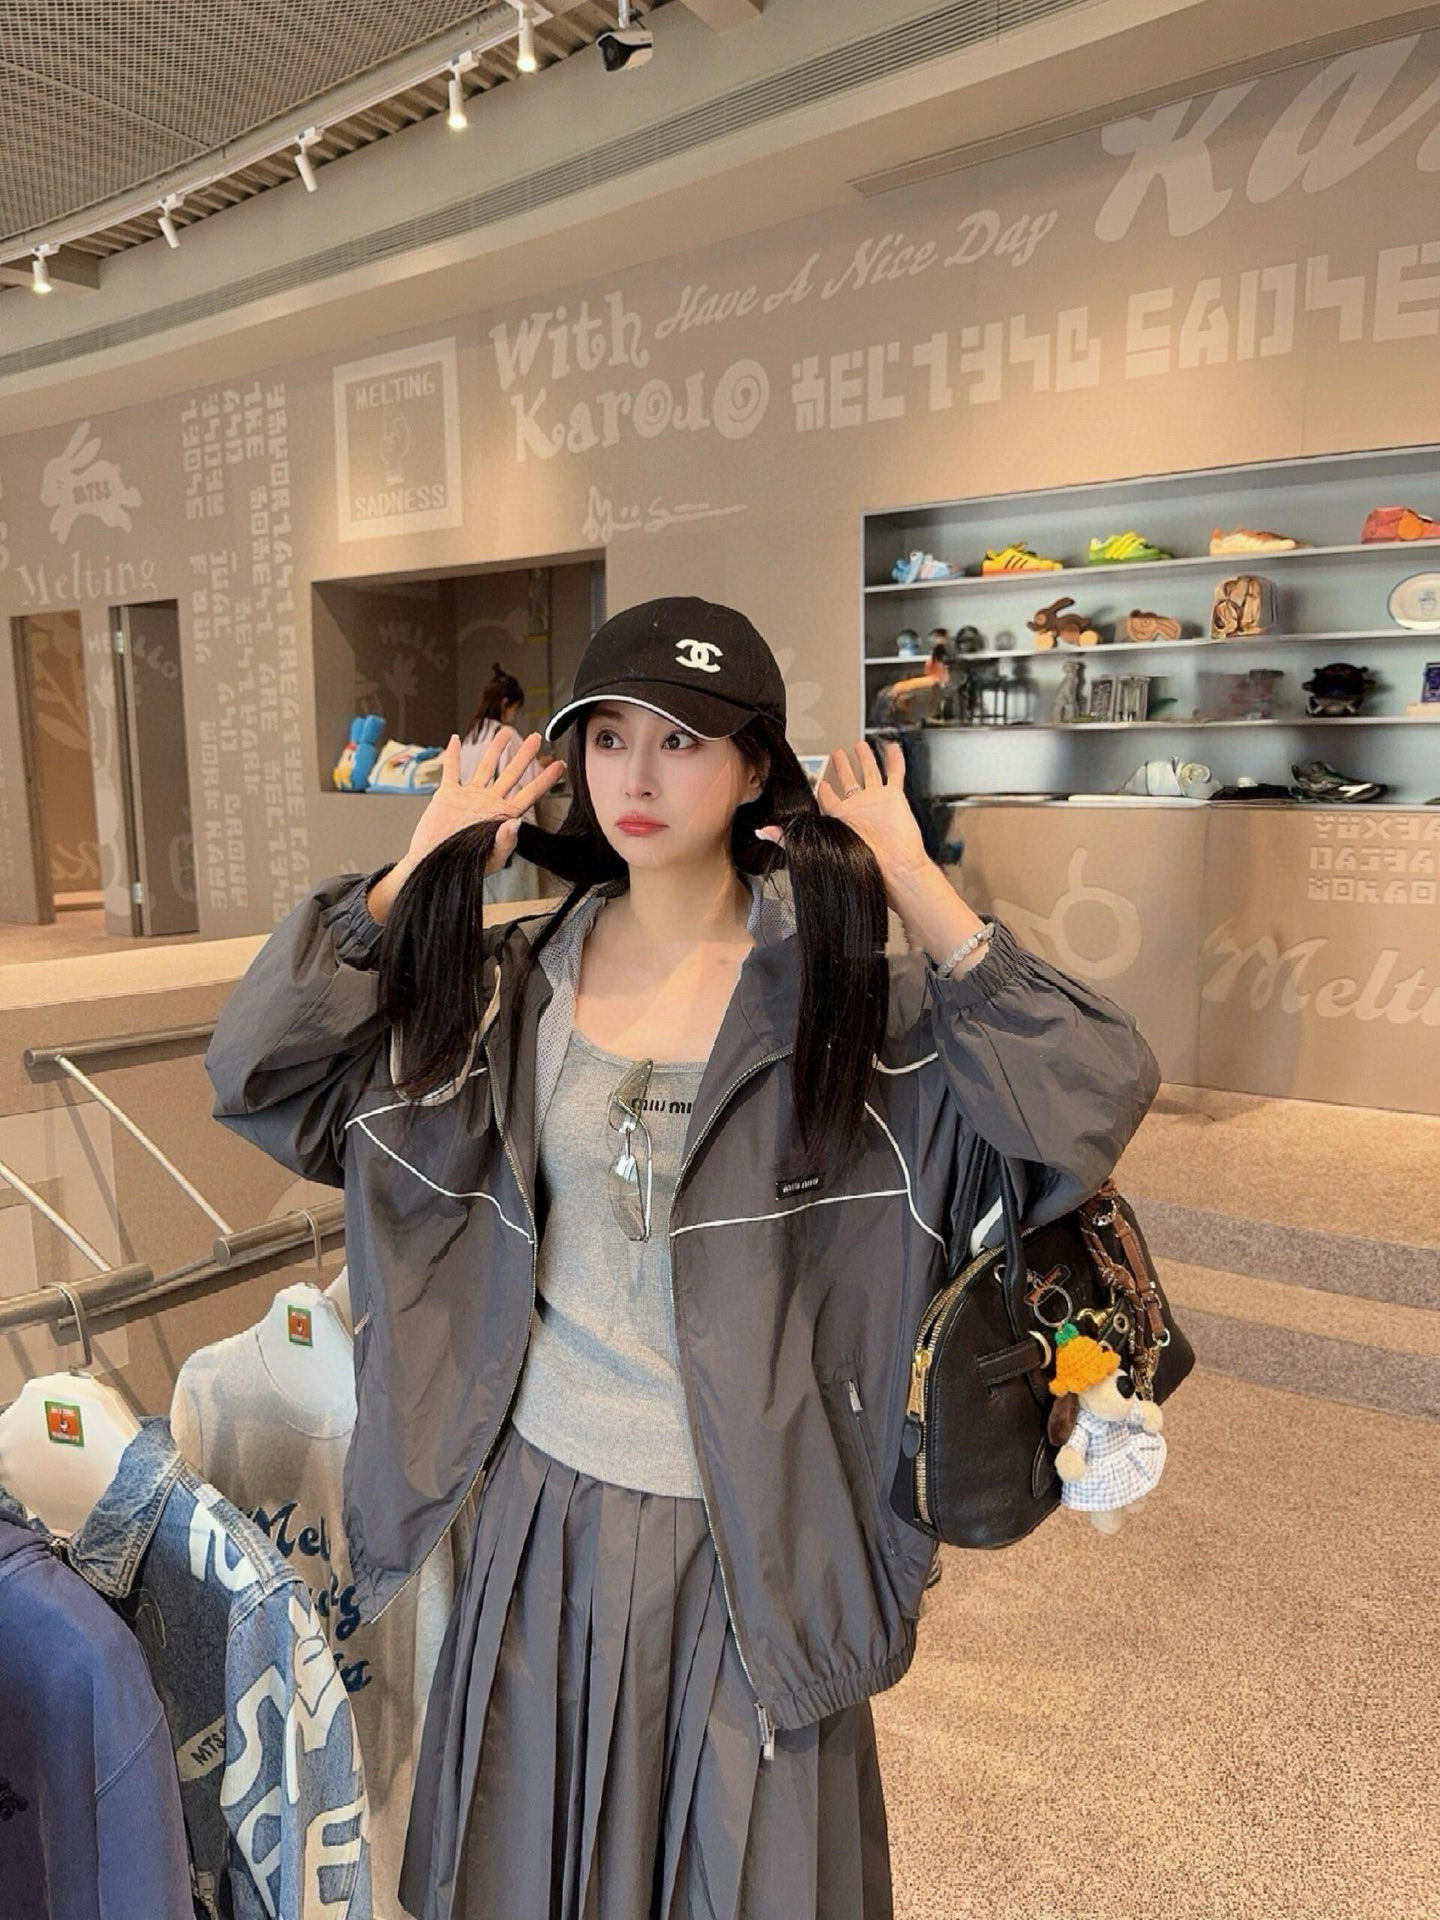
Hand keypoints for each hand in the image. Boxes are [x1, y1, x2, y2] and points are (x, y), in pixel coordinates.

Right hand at [406, 730, 566, 877]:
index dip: (545, 779)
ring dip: (494, 750)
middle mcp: (489, 802)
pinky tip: (455, 740)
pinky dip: (452, 755)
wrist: (434, 866)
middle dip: (524, 755)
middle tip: (536, 737)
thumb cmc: (464, 867)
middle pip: (511, 773)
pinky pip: (451, 770)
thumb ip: (506, 842)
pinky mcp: (448, 795)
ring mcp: (469, 797)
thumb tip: (517, 823)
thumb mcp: (491, 859)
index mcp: (502, 816)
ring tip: (504, 732)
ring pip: (484, 767)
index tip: (560, 765)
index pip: (529, 793)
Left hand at [756, 739, 929, 883]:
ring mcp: (877, 801)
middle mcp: (858, 807)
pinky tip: (890, 748)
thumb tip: (761, 832)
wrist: (893, 867)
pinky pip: (894, 774)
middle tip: (838, 754)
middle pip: (848, 782)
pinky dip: (893, 760)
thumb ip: (788, 837)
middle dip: (842, 768)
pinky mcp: (893, 797)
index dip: (824, 789)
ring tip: (861, 746)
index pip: (829, 799)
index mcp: (841, 817)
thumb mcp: (817, 843)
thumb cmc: (861, 860)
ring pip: (870, 774)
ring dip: (866, 760)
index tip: (821, 781)